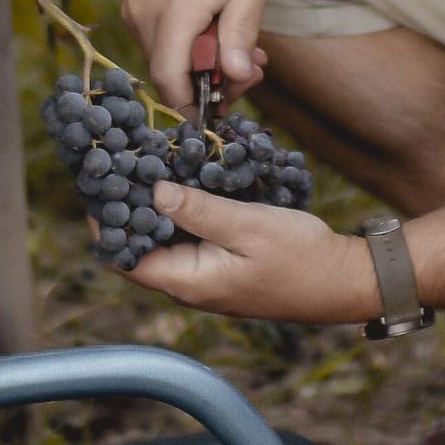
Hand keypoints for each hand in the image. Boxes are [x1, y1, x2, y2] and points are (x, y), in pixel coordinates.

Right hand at [122, 0, 274, 104]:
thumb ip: (241, 29)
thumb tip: (233, 75)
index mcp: (175, 9)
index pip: (171, 82)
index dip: (199, 103)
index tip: (234, 93)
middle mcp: (143, 11)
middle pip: (166, 73)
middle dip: (208, 81)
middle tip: (251, 65)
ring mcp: (132, 1)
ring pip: (160, 54)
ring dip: (197, 59)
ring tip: (238, 39)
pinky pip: (154, 33)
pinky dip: (182, 39)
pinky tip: (213, 21)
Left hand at [127, 185, 380, 329]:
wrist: (342, 281)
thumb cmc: (299, 257)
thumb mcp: (248, 226)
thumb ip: (199, 209)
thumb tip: (153, 190)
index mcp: (187, 281)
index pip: (124, 257)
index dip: (107, 222)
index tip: (102, 180)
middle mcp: (188, 284)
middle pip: (139, 247)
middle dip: (128, 207)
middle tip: (122, 161)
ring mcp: (204, 276)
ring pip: (163, 240)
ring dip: (154, 206)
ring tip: (146, 162)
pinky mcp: (220, 265)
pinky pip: (187, 237)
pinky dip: (180, 210)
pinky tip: (183, 179)